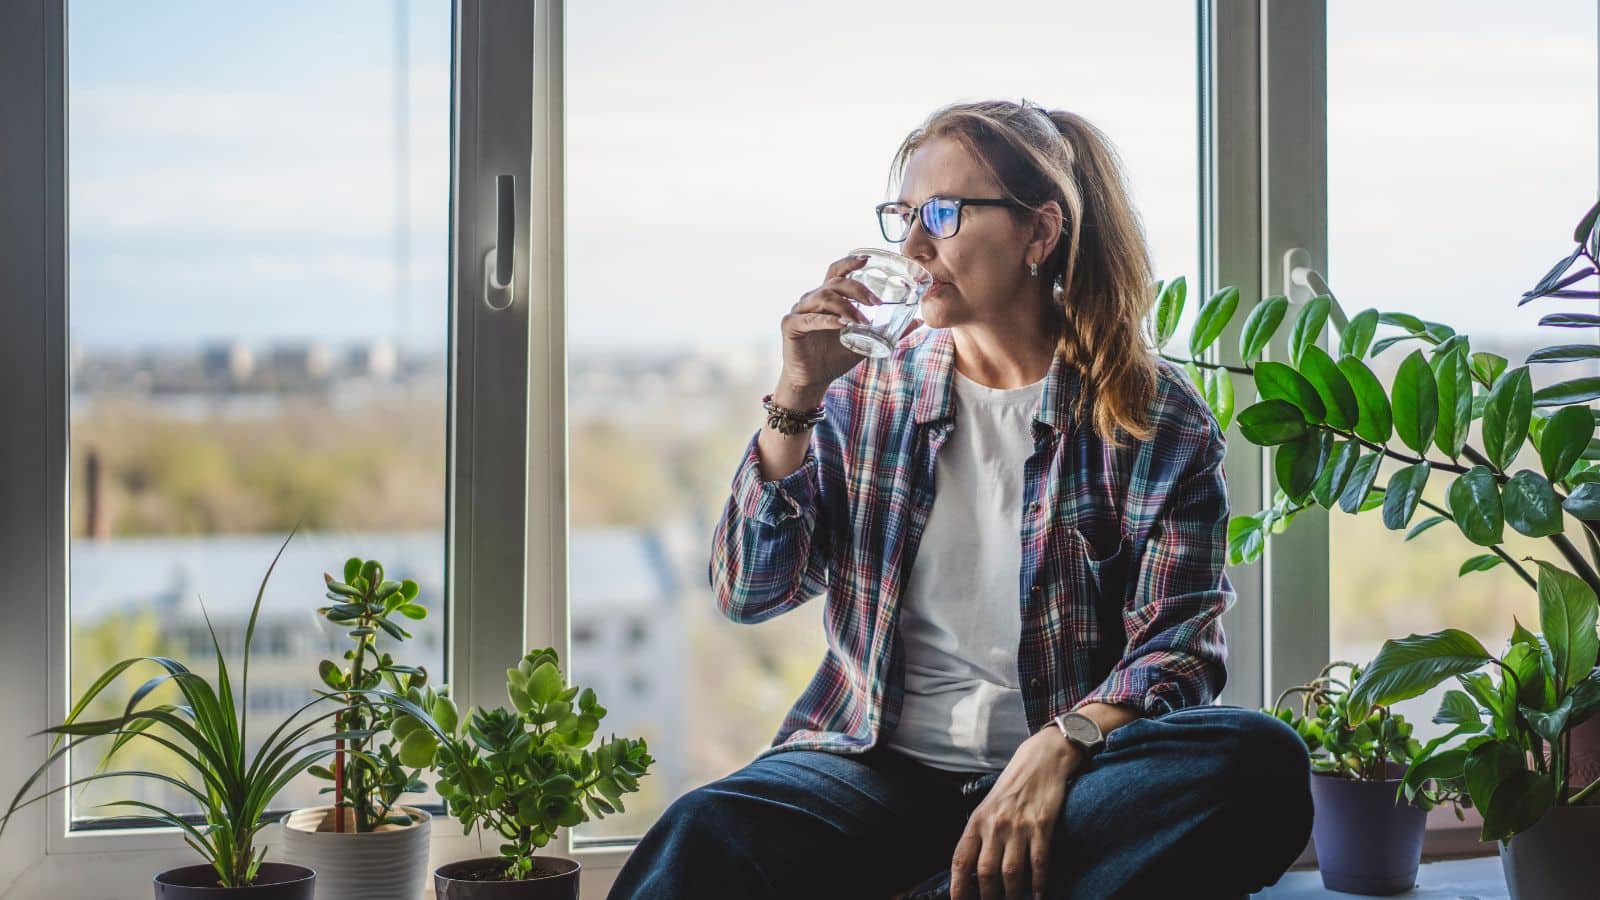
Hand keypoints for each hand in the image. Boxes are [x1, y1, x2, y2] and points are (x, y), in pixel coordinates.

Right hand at [776, 253, 922, 399]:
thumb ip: (890, 330)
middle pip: (834, 282)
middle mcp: (812, 300)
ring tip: (862, 321)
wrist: (814, 381)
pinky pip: (810, 318)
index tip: (868, 260)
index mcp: (828, 298)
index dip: (850, 262)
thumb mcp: (867, 342)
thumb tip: (918, 321)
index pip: (837, 272)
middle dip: (857, 288)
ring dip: (846, 306)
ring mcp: (800, 311)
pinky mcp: (790, 325)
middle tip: (876, 302)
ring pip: (823, 297)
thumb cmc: (836, 358)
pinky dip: (827, 320)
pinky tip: (841, 325)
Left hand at [950, 729, 1078, 899]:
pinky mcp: (1042, 826)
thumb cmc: (1012, 786)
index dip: (958, 887)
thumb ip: (981, 835)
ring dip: (1011, 894)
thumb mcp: (987, 807)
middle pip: (986, 872)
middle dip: (987, 897)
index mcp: (977, 821)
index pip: (961, 860)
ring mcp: (1019, 827)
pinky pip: (1038, 862)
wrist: (1040, 760)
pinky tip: (1038, 896)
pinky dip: (1038, 883)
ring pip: (1011, 872)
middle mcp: (995, 825)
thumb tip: (974, 870)